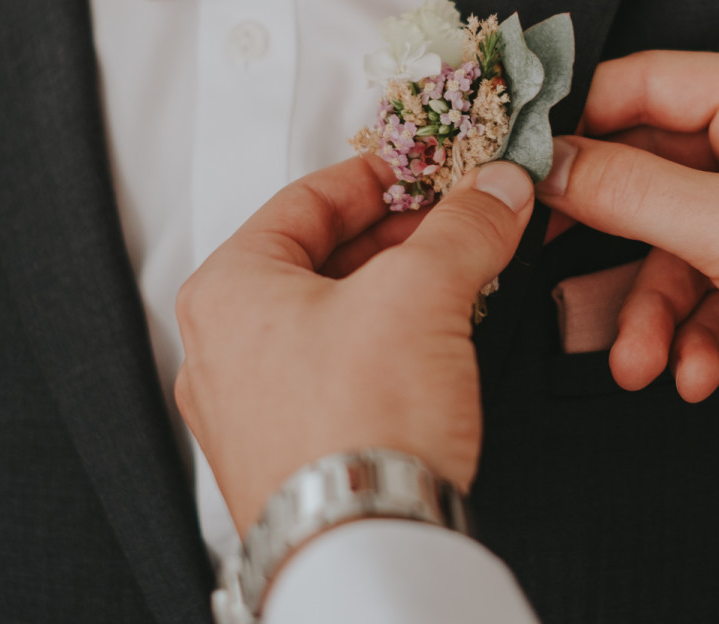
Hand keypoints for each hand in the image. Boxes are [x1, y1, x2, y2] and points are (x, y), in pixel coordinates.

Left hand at [174, 156, 534, 532]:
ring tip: (457, 278)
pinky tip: (432, 347)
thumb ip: (464, 228)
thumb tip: (496, 191)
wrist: (361, 548)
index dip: (378, 175)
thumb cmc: (356, 428)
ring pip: (329, 317)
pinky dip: (383, 346)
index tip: (427, 171)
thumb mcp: (422, 293)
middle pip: (318, 259)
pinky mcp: (286, 451)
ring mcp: (249, 406)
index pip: (306, 199)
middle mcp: (222, 347)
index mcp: (228, 289)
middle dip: (396, 237)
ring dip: (394, 292)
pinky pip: (334, 372)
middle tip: (455, 221)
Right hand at [536, 51, 718, 466]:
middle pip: (650, 172)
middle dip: (613, 238)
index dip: (579, 121)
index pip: (646, 83)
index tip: (525, 160)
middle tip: (553, 256)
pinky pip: (703, 292)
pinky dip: (689, 334)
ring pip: (671, 245)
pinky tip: (693, 370)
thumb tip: (551, 163)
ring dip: (650, 308)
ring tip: (642, 357)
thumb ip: (630, 190)